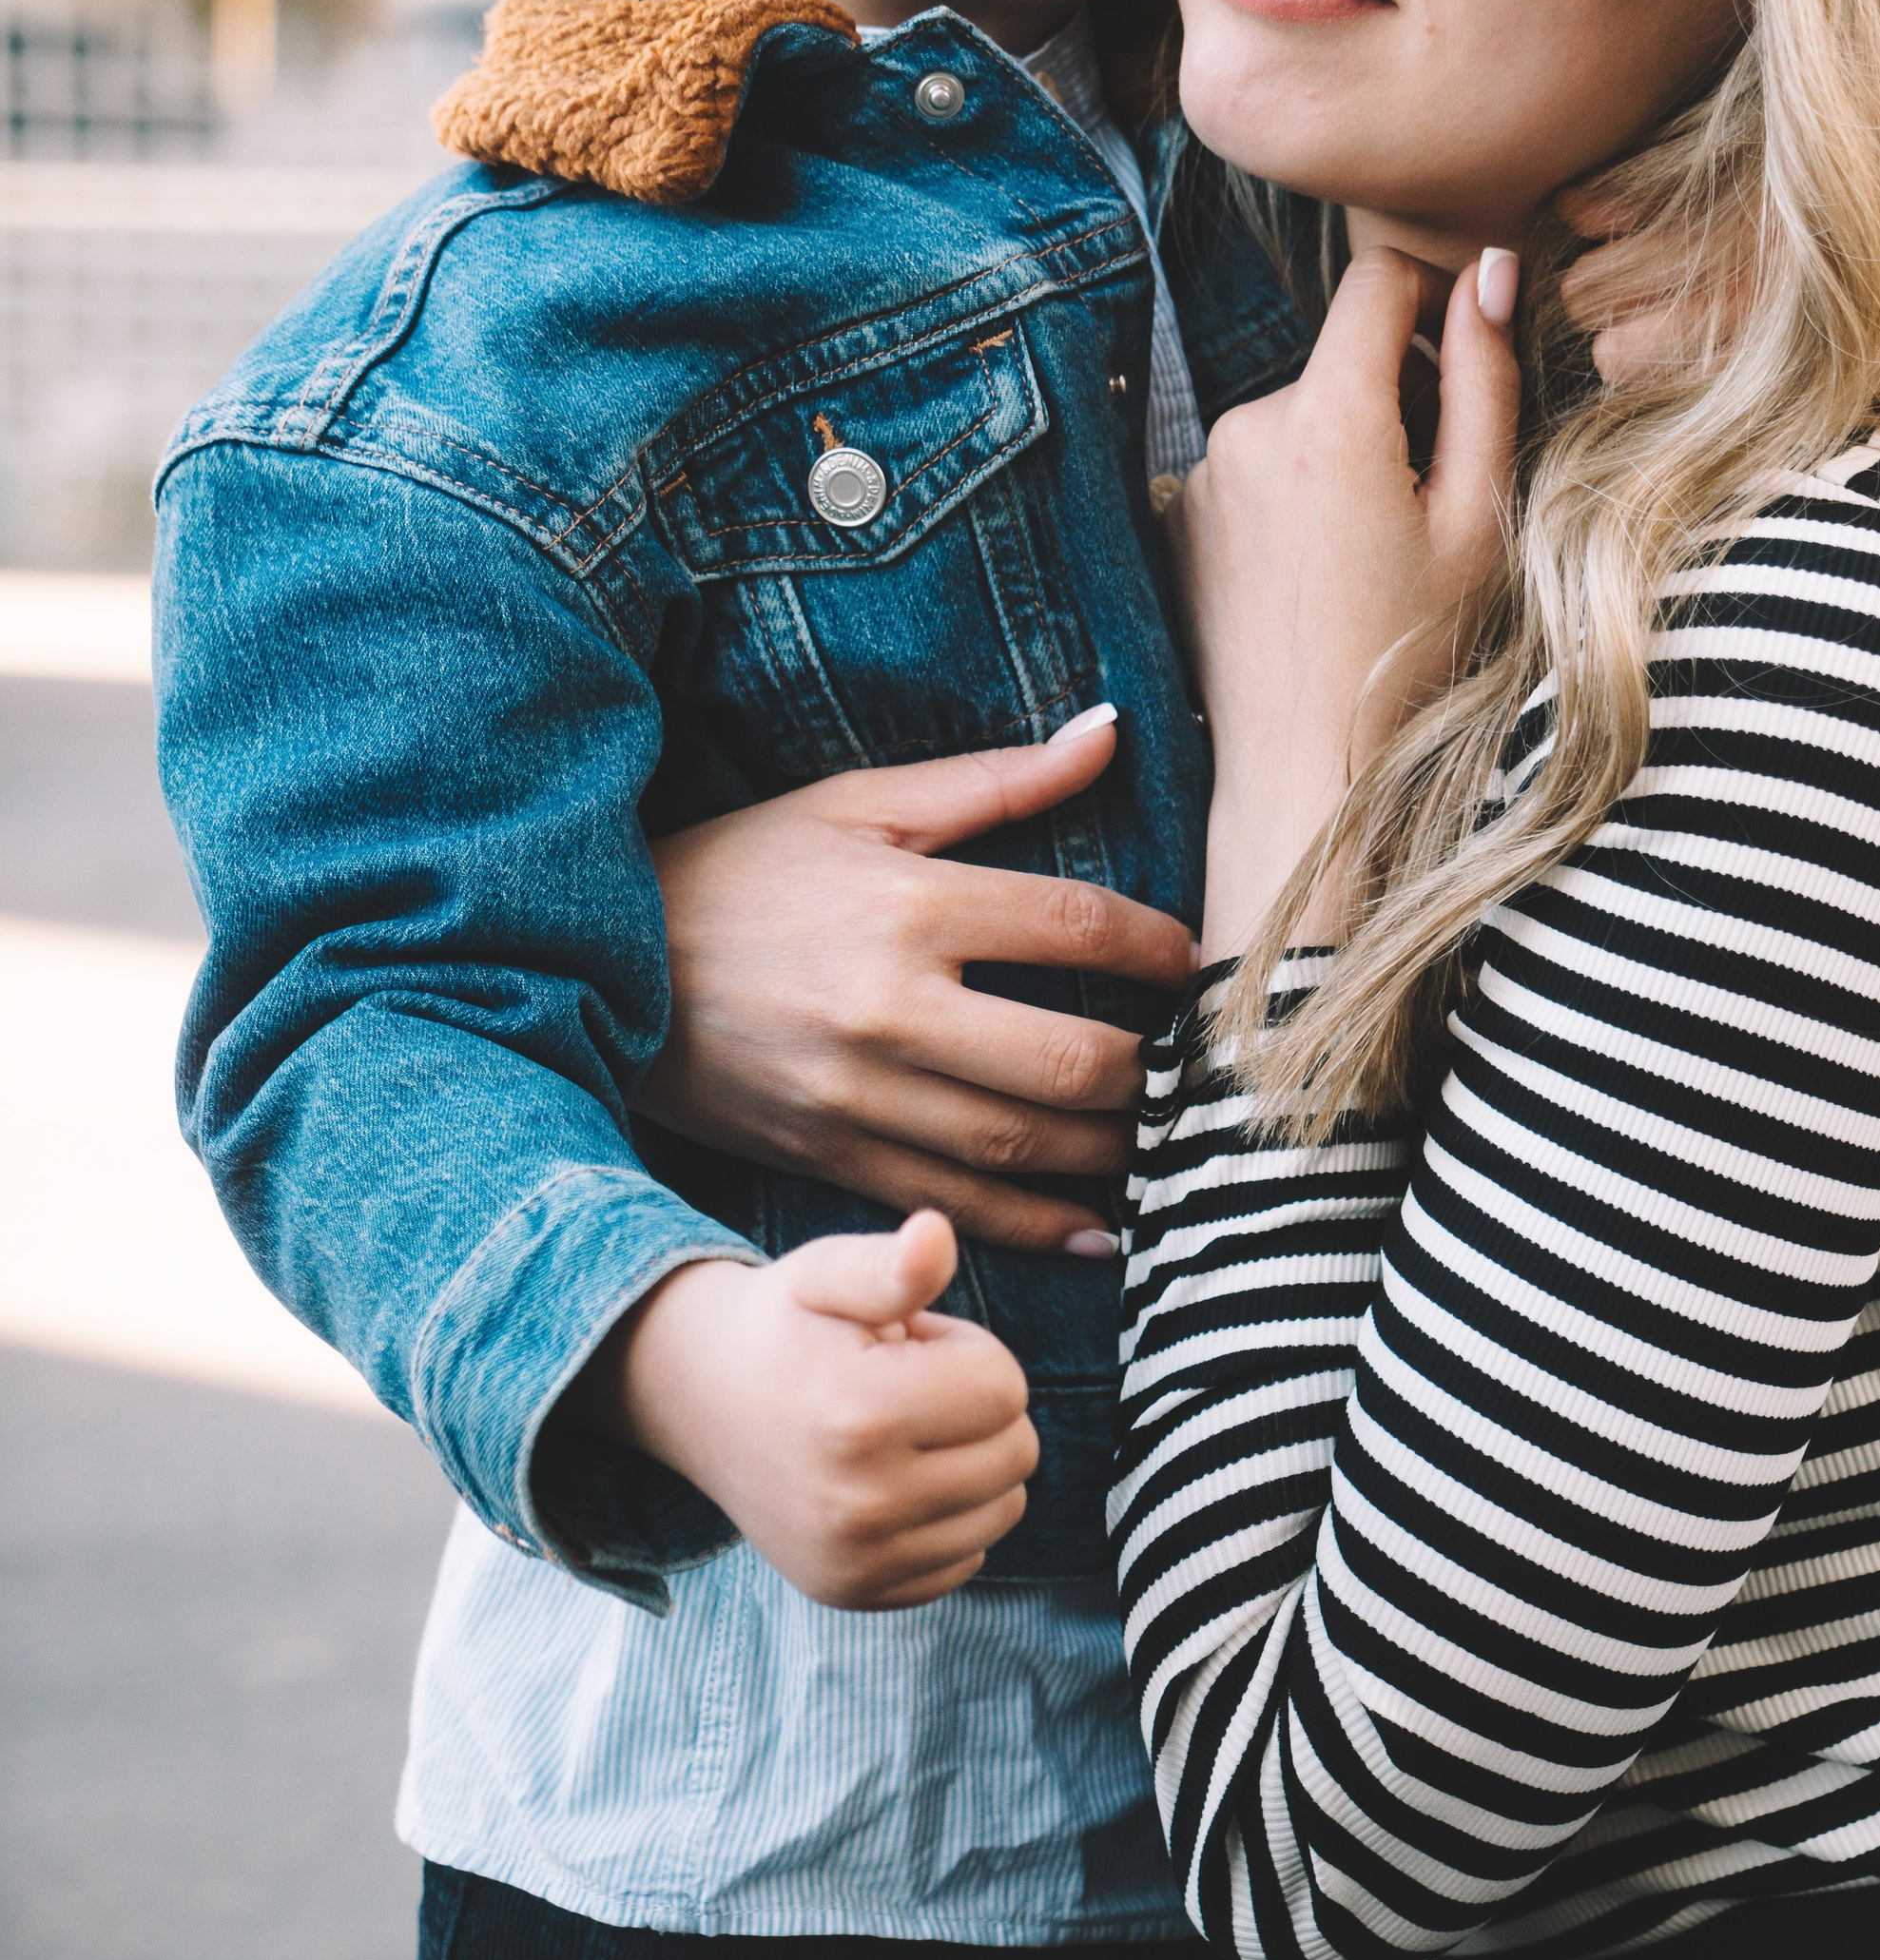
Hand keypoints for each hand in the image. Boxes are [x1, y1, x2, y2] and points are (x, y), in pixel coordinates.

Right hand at [580, 1211, 1036, 1607]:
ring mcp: (859, 1562)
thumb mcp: (826, 1273)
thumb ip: (891, 1263)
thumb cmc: (780, 1326)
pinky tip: (892, 1480)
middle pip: (1016, 1451)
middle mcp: (860, 1506)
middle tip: (903, 1385)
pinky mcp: (859, 1593)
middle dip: (973, 1405)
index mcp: (859, 1417)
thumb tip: (937, 1233)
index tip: (908, 1345)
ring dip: (969, 1461)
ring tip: (898, 1430)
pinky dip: (949, 1518)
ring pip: (1004, 1508)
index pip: (1005, 1386)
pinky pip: (969, 1557)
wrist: (696, 1401)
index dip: (966, 1350)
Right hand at [642, 708, 1195, 1250]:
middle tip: (1191, 1063)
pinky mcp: (832, 1160)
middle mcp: (890, 1009)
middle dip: (1150, 1068)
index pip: (1074, 926)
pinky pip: (954, 1206)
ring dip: (1112, 1151)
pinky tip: (1099, 1230)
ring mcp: (859, 1097)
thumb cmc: (743, 870)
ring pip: (1020, 1144)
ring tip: (1163, 1136)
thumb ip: (994, 780)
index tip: (1192, 959)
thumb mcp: (857, 806)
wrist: (607, 967)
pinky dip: (1037, 1228)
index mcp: (907, 906)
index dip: (1157, 946)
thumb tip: (1109, 729)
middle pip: (1064, 1057)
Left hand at [1171, 248, 1518, 960]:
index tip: (1467, 356)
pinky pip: (1260, 464)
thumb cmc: (1413, 652)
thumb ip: (1487, 377)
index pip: (1378, 278)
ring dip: (1350, 450)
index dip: (1436, 296)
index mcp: (1328, 415)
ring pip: (1304, 414)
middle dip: (1399, 401)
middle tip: (1436, 501)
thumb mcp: (1481, 515)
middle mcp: (1247, 425)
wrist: (1306, 768)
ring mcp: (1203, 471)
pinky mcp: (1181, 513)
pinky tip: (1323, 571)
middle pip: (1343, 357)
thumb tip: (1492, 269)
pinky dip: (1300, 491)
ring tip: (1378, 549)